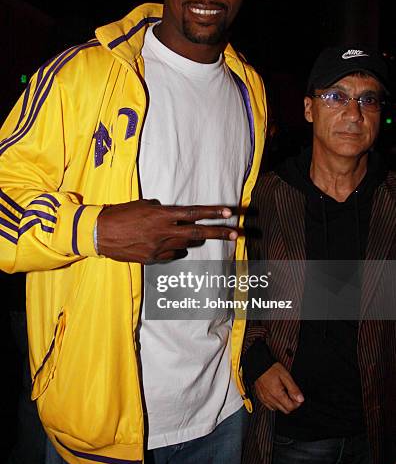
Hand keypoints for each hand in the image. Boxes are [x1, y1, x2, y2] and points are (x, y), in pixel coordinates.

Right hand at [97, 199, 237, 262]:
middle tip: (236, 233)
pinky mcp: (152, 259)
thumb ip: (160, 209)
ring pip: (185, 245)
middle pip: (198, 233)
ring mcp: (158, 247)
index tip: (229, 213)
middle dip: (219, 233)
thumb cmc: (119, 214)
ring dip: (193, 240)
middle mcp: (163, 231)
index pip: (193, 213)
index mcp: (161, 214)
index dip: (212, 213)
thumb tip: (170, 212)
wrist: (99, 233)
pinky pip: (172, 254)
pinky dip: (176, 249)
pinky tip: (174, 245)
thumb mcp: (142, 204)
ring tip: (198, 235)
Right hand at [254, 362, 303, 413]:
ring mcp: (265, 399)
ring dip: (283, 403)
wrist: (259, 365)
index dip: (297, 403)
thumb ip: (293, 388)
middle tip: (291, 394)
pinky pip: (270, 406)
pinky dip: (275, 403)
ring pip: (278, 409)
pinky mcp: (261, 398)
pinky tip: (276, 394)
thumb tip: (300, 399)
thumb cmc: (271, 368)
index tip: (297, 396)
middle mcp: (270, 399)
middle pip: (285, 410)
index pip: (290, 407)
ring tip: (283, 392)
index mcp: (277, 394)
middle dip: (291, 404)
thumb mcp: (286, 376)